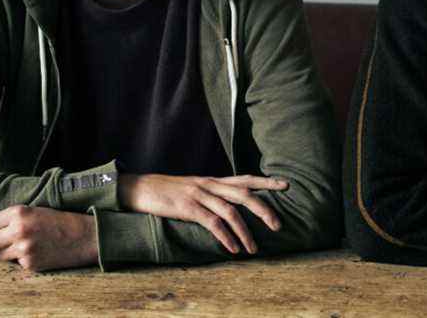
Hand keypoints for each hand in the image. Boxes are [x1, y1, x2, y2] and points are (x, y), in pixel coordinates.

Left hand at [0, 206, 96, 271]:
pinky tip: (37, 252)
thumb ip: (10, 219)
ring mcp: (23, 249)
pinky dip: (22, 260)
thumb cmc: (58, 221)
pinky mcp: (30, 263)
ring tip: (27, 245)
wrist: (83, 235)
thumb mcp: (34, 211)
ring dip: (7, 253)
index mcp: (18, 213)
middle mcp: (18, 230)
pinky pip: (15, 264)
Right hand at [118, 174, 287, 254]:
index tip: (285, 185)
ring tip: (254, 249)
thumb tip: (231, 206)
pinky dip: (225, 236)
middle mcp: (210, 185)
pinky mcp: (188, 208)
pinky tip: (233, 248)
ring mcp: (199, 195)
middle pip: (245, 194)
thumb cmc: (169, 191)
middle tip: (278, 225)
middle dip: (264, 209)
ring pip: (231, 211)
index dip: (266, 181)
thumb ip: (213, 194)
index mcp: (213, 180)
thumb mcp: (194, 189)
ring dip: (245, 232)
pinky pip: (212, 223)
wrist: (141, 188)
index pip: (246, 178)